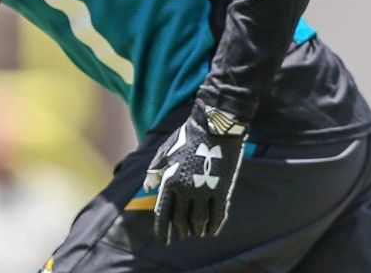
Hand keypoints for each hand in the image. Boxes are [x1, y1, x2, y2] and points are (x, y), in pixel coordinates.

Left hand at [144, 100, 247, 242]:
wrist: (214, 127)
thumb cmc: (187, 138)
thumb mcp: (165, 151)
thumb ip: (155, 171)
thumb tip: (148, 188)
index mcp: (170, 180)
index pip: (163, 213)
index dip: (162, 231)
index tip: (163, 242)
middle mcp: (186, 189)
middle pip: (181, 220)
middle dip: (180, 231)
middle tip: (180, 236)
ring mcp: (205, 191)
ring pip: (199, 220)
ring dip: (196, 230)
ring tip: (195, 234)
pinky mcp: (222, 190)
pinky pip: (218, 215)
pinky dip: (214, 226)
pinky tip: (211, 232)